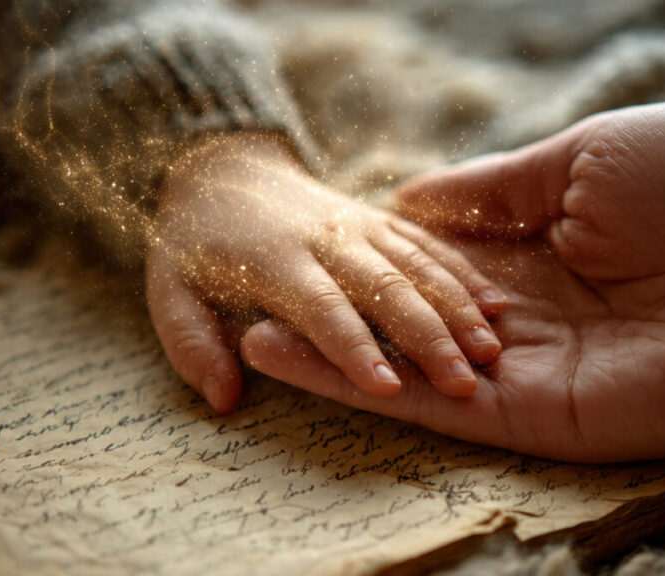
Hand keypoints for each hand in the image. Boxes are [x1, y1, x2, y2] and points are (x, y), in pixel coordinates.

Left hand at [146, 133, 505, 412]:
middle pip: (385, 289)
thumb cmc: (195, 242)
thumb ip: (191, 343)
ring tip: (491, 346)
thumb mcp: (169, 290)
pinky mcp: (380, 217)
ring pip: (417, 263)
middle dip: (427, 336)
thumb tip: (222, 397)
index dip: (352, 349)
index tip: (386, 386)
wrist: (223, 165)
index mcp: (275, 263)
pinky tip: (496, 302)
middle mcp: (325, 240)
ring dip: (457, 305)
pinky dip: (463, 272)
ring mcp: (358, 224)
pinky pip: (428, 242)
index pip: (321, 310)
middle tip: (464, 381)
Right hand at [240, 104, 664, 460]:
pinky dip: (364, 389)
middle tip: (263, 306)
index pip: (444, 268)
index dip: (378, 266)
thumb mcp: (583, 159)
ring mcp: (530, 370)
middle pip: (418, 327)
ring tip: (256, 340)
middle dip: (344, 321)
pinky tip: (300, 362)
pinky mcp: (534, 415)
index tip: (315, 255)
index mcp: (547, 252)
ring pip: (413, 373)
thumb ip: (498, 191)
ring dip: (335, 358)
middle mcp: (533, 317)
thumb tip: (420, 201)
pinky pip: (434, 407)